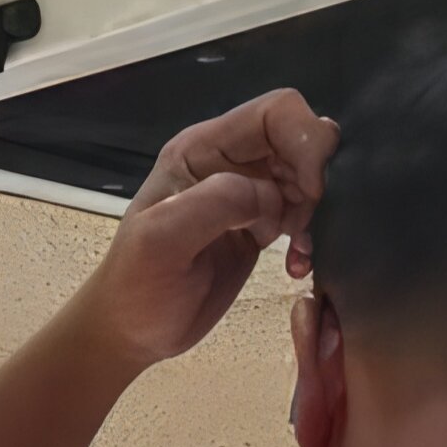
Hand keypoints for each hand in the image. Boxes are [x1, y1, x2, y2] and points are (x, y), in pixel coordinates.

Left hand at [72, 89, 338, 371]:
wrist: (130, 334)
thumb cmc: (136, 289)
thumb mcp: (162, 241)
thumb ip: (216, 202)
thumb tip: (268, 194)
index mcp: (202, 149)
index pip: (275, 112)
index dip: (304, 139)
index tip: (310, 188)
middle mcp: (228, 162)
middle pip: (299, 139)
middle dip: (314, 176)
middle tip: (302, 224)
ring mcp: (245, 193)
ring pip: (307, 175)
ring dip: (316, 209)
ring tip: (298, 249)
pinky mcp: (258, 226)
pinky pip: (303, 212)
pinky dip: (311, 233)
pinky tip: (296, 263)